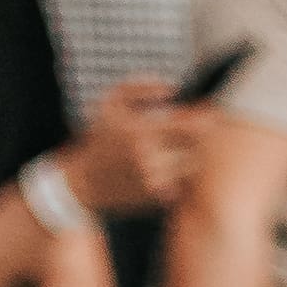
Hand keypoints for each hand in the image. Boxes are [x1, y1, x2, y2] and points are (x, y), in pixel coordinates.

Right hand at [64, 78, 202, 219]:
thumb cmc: (100, 137)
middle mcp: (150, 158)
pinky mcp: (156, 199)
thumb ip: (140, 86)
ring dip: (195, 155)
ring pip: (194, 165)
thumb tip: (173, 89)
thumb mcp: (111, 102)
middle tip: (201, 130)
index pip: (191, 122)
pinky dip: (184, 174)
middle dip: (201, 136)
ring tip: (186, 147)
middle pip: (198, 144)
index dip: (203, 116)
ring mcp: (154, 181)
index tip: (203, 112)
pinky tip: (174, 166)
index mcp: (142, 131)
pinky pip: (184, 183)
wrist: (83, 183)